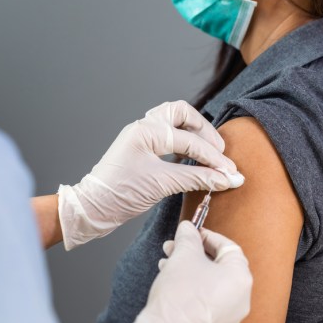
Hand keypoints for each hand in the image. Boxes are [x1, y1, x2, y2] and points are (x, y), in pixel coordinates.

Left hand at [57, 101, 244, 249]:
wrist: (93, 208)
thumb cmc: (119, 194)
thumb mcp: (162, 184)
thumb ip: (197, 179)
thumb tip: (227, 179)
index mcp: (146, 131)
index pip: (190, 140)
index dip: (213, 158)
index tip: (230, 173)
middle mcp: (143, 127)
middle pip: (182, 113)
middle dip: (204, 131)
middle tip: (219, 152)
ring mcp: (141, 136)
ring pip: (174, 121)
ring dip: (194, 134)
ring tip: (209, 153)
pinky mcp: (141, 149)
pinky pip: (168, 136)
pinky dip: (184, 144)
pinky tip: (192, 159)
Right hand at [119, 221, 252, 322]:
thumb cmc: (179, 297)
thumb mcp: (183, 256)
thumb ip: (188, 237)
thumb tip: (188, 228)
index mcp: (240, 278)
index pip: (228, 247)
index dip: (208, 236)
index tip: (192, 232)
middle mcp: (241, 299)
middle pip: (219, 266)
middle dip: (194, 253)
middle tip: (175, 247)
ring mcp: (230, 317)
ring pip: (211, 284)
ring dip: (190, 270)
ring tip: (168, 265)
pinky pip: (207, 302)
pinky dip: (192, 290)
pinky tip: (173, 284)